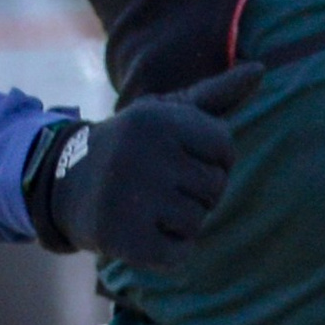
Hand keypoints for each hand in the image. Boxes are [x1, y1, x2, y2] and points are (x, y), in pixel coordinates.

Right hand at [24, 64, 263, 270]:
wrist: (64, 183)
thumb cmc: (133, 147)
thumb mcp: (167, 114)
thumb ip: (216, 95)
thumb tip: (260, 69)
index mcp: (158, 119)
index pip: (225, 147)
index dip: (213, 160)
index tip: (181, 159)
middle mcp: (143, 153)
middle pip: (214, 187)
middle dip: (196, 193)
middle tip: (158, 186)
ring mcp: (131, 196)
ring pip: (197, 221)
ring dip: (180, 223)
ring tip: (148, 208)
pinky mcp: (123, 237)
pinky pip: (179, 256)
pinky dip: (169, 253)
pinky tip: (144, 235)